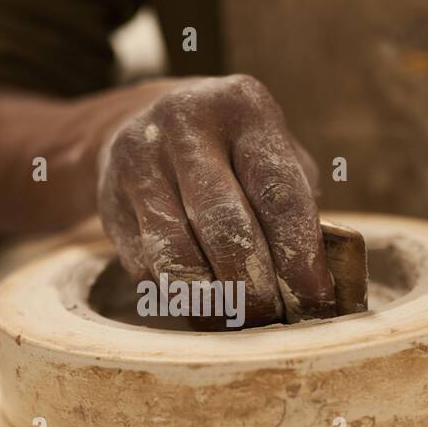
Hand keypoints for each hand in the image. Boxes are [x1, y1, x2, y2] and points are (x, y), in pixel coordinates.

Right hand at [97, 74, 336, 325]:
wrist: (136, 122)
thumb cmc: (229, 152)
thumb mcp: (268, 154)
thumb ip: (297, 206)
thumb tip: (318, 286)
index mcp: (242, 106)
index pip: (279, 194)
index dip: (300, 257)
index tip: (314, 301)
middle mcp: (185, 125)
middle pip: (227, 229)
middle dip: (254, 289)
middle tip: (272, 318)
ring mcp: (139, 162)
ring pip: (178, 256)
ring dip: (213, 302)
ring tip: (237, 319)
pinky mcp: (108, 202)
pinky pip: (147, 267)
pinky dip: (179, 295)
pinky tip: (201, 300)